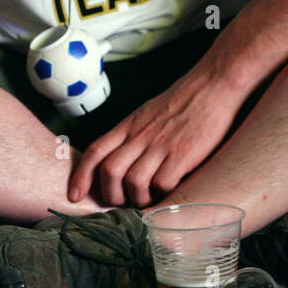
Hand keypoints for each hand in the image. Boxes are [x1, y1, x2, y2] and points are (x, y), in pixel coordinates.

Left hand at [68, 72, 240, 207]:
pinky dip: (163, 194)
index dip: (81, 176)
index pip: (95, 151)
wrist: (212, 85)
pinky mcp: (183, 154)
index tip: (74, 195)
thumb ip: (132, 135)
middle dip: (111, 195)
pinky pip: (163, 183)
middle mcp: (140, 135)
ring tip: (148, 200)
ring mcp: (161, 145)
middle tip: (122, 202)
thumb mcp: (147, 113)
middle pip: (110, 171)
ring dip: (137, 198)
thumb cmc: (182, 101)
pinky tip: (169, 192)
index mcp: (129, 125)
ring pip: (133, 181)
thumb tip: (120, 161)